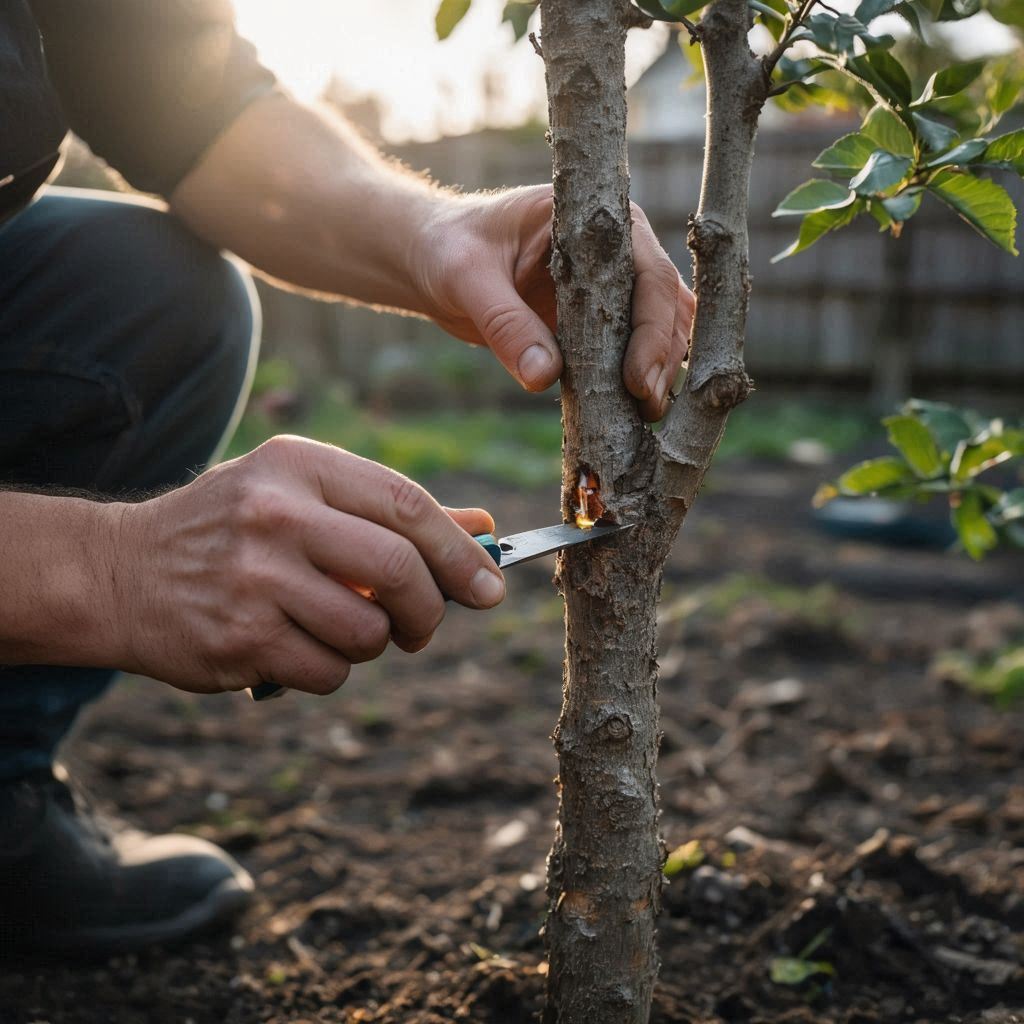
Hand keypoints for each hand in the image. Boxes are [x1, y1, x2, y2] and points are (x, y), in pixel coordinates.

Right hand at [108, 436, 504, 694]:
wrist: (117, 571)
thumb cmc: (231, 530)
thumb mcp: (303, 496)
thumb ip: (391, 512)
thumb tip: (484, 528)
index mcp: (298, 466)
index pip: (407, 504)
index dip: (460, 552)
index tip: (491, 586)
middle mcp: (276, 515)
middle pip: (399, 569)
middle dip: (431, 609)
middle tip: (425, 626)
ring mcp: (254, 578)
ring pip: (369, 631)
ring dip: (375, 643)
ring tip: (342, 629)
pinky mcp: (238, 639)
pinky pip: (330, 672)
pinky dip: (333, 670)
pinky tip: (298, 648)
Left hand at [414, 185, 694, 420]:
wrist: (437, 260)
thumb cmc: (450, 251)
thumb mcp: (468, 279)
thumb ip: (505, 323)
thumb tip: (543, 377)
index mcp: (596, 221)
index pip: (648, 273)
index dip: (653, 328)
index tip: (638, 380)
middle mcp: (619, 249)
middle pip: (667, 305)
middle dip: (664, 358)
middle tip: (647, 409)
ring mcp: (615, 285)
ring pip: (664, 328)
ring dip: (663, 371)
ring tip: (645, 417)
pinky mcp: (603, 319)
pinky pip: (636, 349)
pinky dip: (642, 377)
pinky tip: (634, 413)